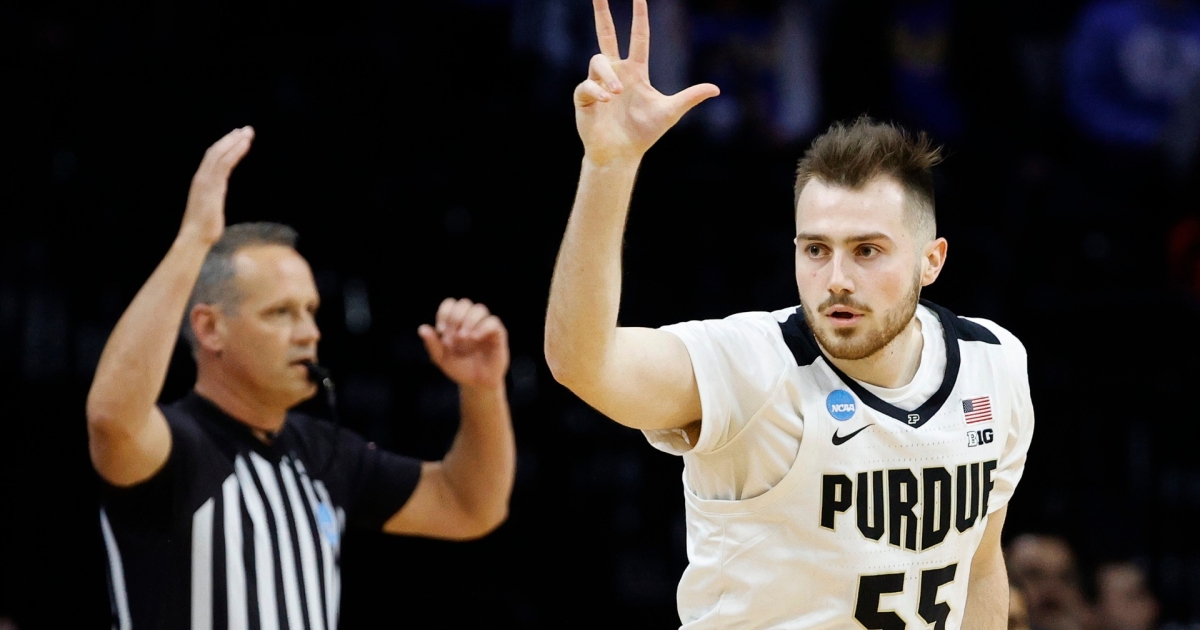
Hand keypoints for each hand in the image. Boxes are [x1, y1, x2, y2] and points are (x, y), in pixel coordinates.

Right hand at [178, 126, 254, 245]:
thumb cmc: (204, 229)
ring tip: (248, 133)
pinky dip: (235, 152)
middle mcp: (201, 177)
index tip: (237, 137)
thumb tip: (216, 203)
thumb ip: (214, 200)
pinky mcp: (212, 186)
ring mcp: (205, 180)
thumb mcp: (211, 210)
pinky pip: (224, 163)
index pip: (213, 158)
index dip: (224, 145)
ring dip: (235, 141)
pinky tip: (245, 145)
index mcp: (201, 182)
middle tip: (246, 129)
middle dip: (231, 139)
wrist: (194, 237)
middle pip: (216, 151)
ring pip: (220, 153)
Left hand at [419, 298, 509, 389]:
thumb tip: (422, 328)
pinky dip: (483, 327)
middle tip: (453, 336)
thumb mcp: (442, 358)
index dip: (444, 313)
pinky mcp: (498, 334)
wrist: (476, 384)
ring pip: (479, 309)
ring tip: (463, 337)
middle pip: (464, 303)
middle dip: (456, 317)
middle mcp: (471, 321)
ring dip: (469, 320)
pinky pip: (493, 322)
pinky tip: (475, 337)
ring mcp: (485, 326)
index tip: (440, 330)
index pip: (450, 305)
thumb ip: (432, 344)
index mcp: (456, 322)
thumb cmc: (459, 368)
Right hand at [575, 0, 718, 164]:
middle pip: (606, 34)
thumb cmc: (644, 132)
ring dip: (607, 75)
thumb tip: (717, 89)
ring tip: (616, 93)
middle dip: (602, 13)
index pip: (638, 37)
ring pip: (598, 61)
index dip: (639, 17)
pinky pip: (587, 85)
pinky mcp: (584, 97)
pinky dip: (596, 90)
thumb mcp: (670, 112)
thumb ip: (690, 97)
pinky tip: (606, 100)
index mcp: (635, 71)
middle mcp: (616, 71)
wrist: (622, 154)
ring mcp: (598, 82)